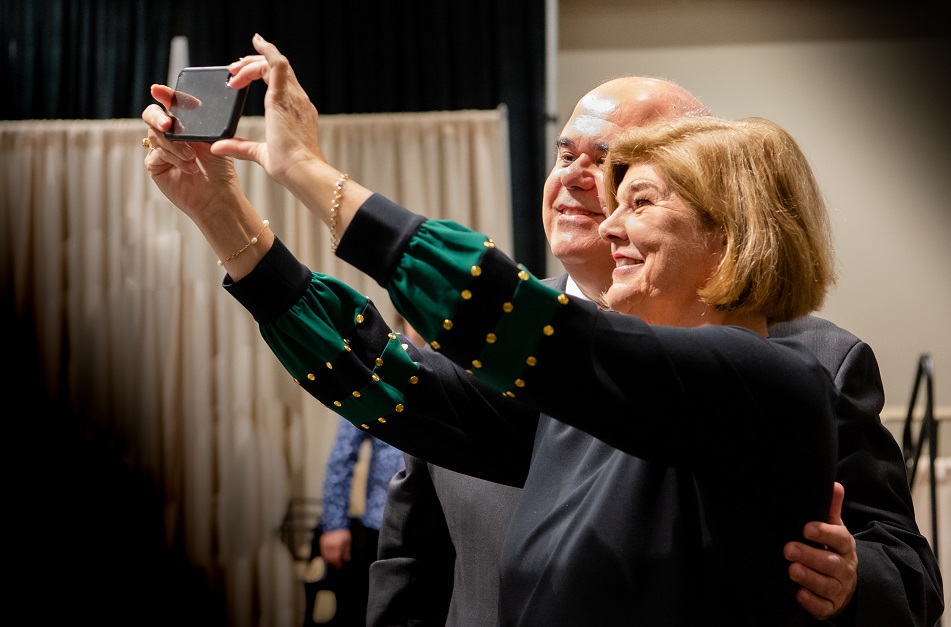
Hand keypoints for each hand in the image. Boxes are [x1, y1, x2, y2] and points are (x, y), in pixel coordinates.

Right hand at [141, 84, 245, 221]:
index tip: (158, 90)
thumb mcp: (211, 139)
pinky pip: (155, 153)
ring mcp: (161, 149)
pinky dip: (173, 158)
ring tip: (192, 158)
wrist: (218, 195)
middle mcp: (171, 135)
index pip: (169, 104)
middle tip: (168, 124)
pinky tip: (189, 167)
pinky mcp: (155, 165)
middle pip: (152, 116)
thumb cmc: (220, 168)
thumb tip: (185, 102)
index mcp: (185, 124)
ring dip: (174, 145)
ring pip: (155, 135)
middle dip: (158, 117)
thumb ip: (197, 121)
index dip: (163, 95)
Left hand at [213, 33, 326, 186]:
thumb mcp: (259, 152)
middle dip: (254, 63)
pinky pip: (277, 65)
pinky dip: (266, 52)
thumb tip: (218, 147)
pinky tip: (252, 48)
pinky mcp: (283, 97)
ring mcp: (293, 97)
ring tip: (234, 68)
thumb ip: (239, 146)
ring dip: (253, 61)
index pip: (281, 81)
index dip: (262, 72)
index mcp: (295, 111)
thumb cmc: (289, 167)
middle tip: (233, 69)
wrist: (301, 171)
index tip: (242, 76)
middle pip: (278, 68)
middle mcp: (297, 100)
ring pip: (275, 63)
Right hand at [319, 528, 351, 569]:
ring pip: (326, 556)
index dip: (338, 564)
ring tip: (332, 562)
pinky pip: (322, 551)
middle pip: (331, 558)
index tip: (339, 567)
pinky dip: (325, 555)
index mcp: (337, 545)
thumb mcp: (347, 540)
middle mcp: (330, 545)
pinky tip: (328, 557)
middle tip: (336, 565)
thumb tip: (346, 559)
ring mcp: (325, 544)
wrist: (335, 522)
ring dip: (329, 560)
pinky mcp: (321, 542)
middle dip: (334, 563)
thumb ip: (347, 550)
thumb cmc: (342, 531)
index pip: (337, 558)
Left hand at [784, 482, 857, 619]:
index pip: (839, 538)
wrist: (844, 583)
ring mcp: (839, 589)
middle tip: (788, 549)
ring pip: (827, 585)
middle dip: (810, 556)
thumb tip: (834, 484)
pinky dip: (812, 602)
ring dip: (809, 578)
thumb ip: (831, 510)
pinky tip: (799, 594)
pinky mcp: (831, 606)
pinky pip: (823, 607)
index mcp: (844, 546)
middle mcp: (844, 568)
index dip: (824, 533)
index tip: (806, 528)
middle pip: (831, 564)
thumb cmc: (832, 550)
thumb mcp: (834, 530)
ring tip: (791, 570)